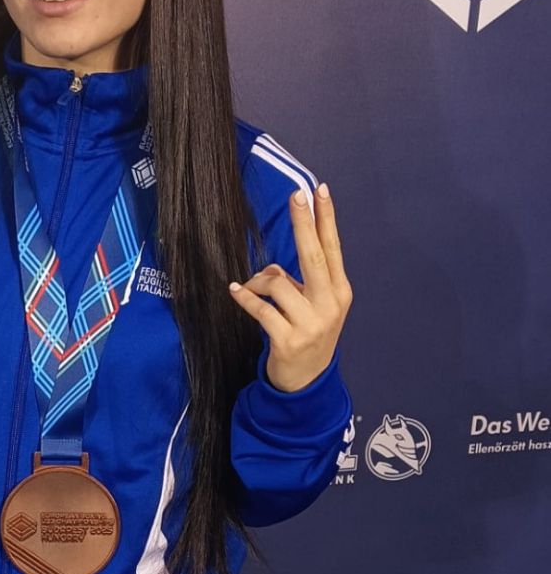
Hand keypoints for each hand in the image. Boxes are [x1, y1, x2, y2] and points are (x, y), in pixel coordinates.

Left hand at [228, 183, 351, 391]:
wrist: (307, 382)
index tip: (320, 191)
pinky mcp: (289, 339)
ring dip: (258, 282)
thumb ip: (298, 281)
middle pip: (314, 255)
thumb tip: (271, 268)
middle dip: (304, 223)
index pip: (333, 248)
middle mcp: (330, 304)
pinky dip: (244, 298)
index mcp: (340, 291)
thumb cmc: (308, 333)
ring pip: (277, 283)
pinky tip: (234, 292)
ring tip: (251, 289)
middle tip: (296, 195)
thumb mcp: (313, 307)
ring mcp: (312, 324)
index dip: (326, 219)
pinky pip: (260, 308)